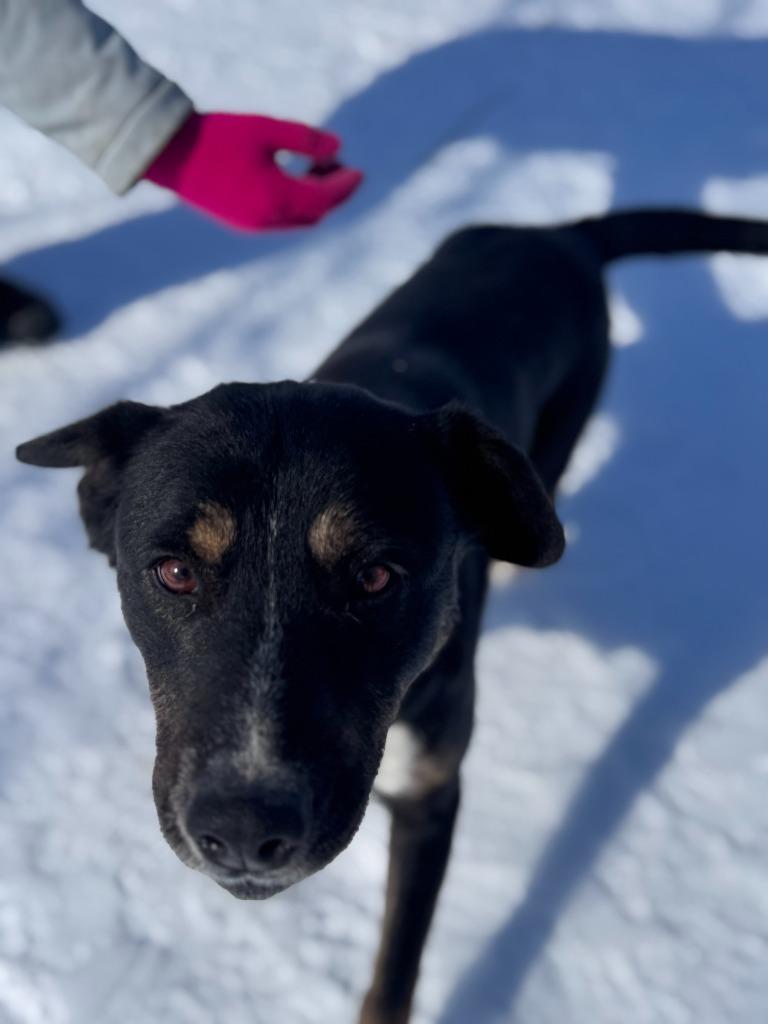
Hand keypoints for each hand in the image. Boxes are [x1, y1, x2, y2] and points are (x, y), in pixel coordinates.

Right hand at [144, 111, 362, 230]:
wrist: (170, 154)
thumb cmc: (217, 136)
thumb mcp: (265, 130)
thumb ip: (305, 140)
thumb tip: (338, 146)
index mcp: (277, 199)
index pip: (325, 199)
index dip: (345, 185)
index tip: (359, 171)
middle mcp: (268, 220)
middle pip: (315, 214)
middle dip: (333, 194)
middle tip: (339, 166)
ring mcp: (253, 226)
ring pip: (298, 220)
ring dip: (313, 200)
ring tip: (315, 168)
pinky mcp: (240, 223)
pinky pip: (280, 220)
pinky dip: (294, 204)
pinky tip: (291, 179)